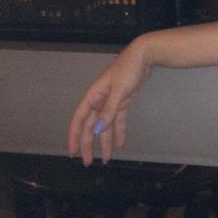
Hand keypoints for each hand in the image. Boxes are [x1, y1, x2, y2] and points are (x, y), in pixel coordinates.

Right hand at [67, 38, 151, 165]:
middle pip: (91, 126)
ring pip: (104, 126)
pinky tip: (120, 143)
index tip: (73, 151)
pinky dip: (118, 131)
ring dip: (104, 142)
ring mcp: (111, 101)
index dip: (74, 136)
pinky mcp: (122, 101)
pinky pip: (118, 120)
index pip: (79, 119)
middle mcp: (99, 100)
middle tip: (88, 162)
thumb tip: (98, 130)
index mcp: (93, 95)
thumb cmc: (128, 68)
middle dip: (88, 144)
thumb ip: (108, 110)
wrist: (144, 55)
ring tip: (106, 159)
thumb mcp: (119, 91)